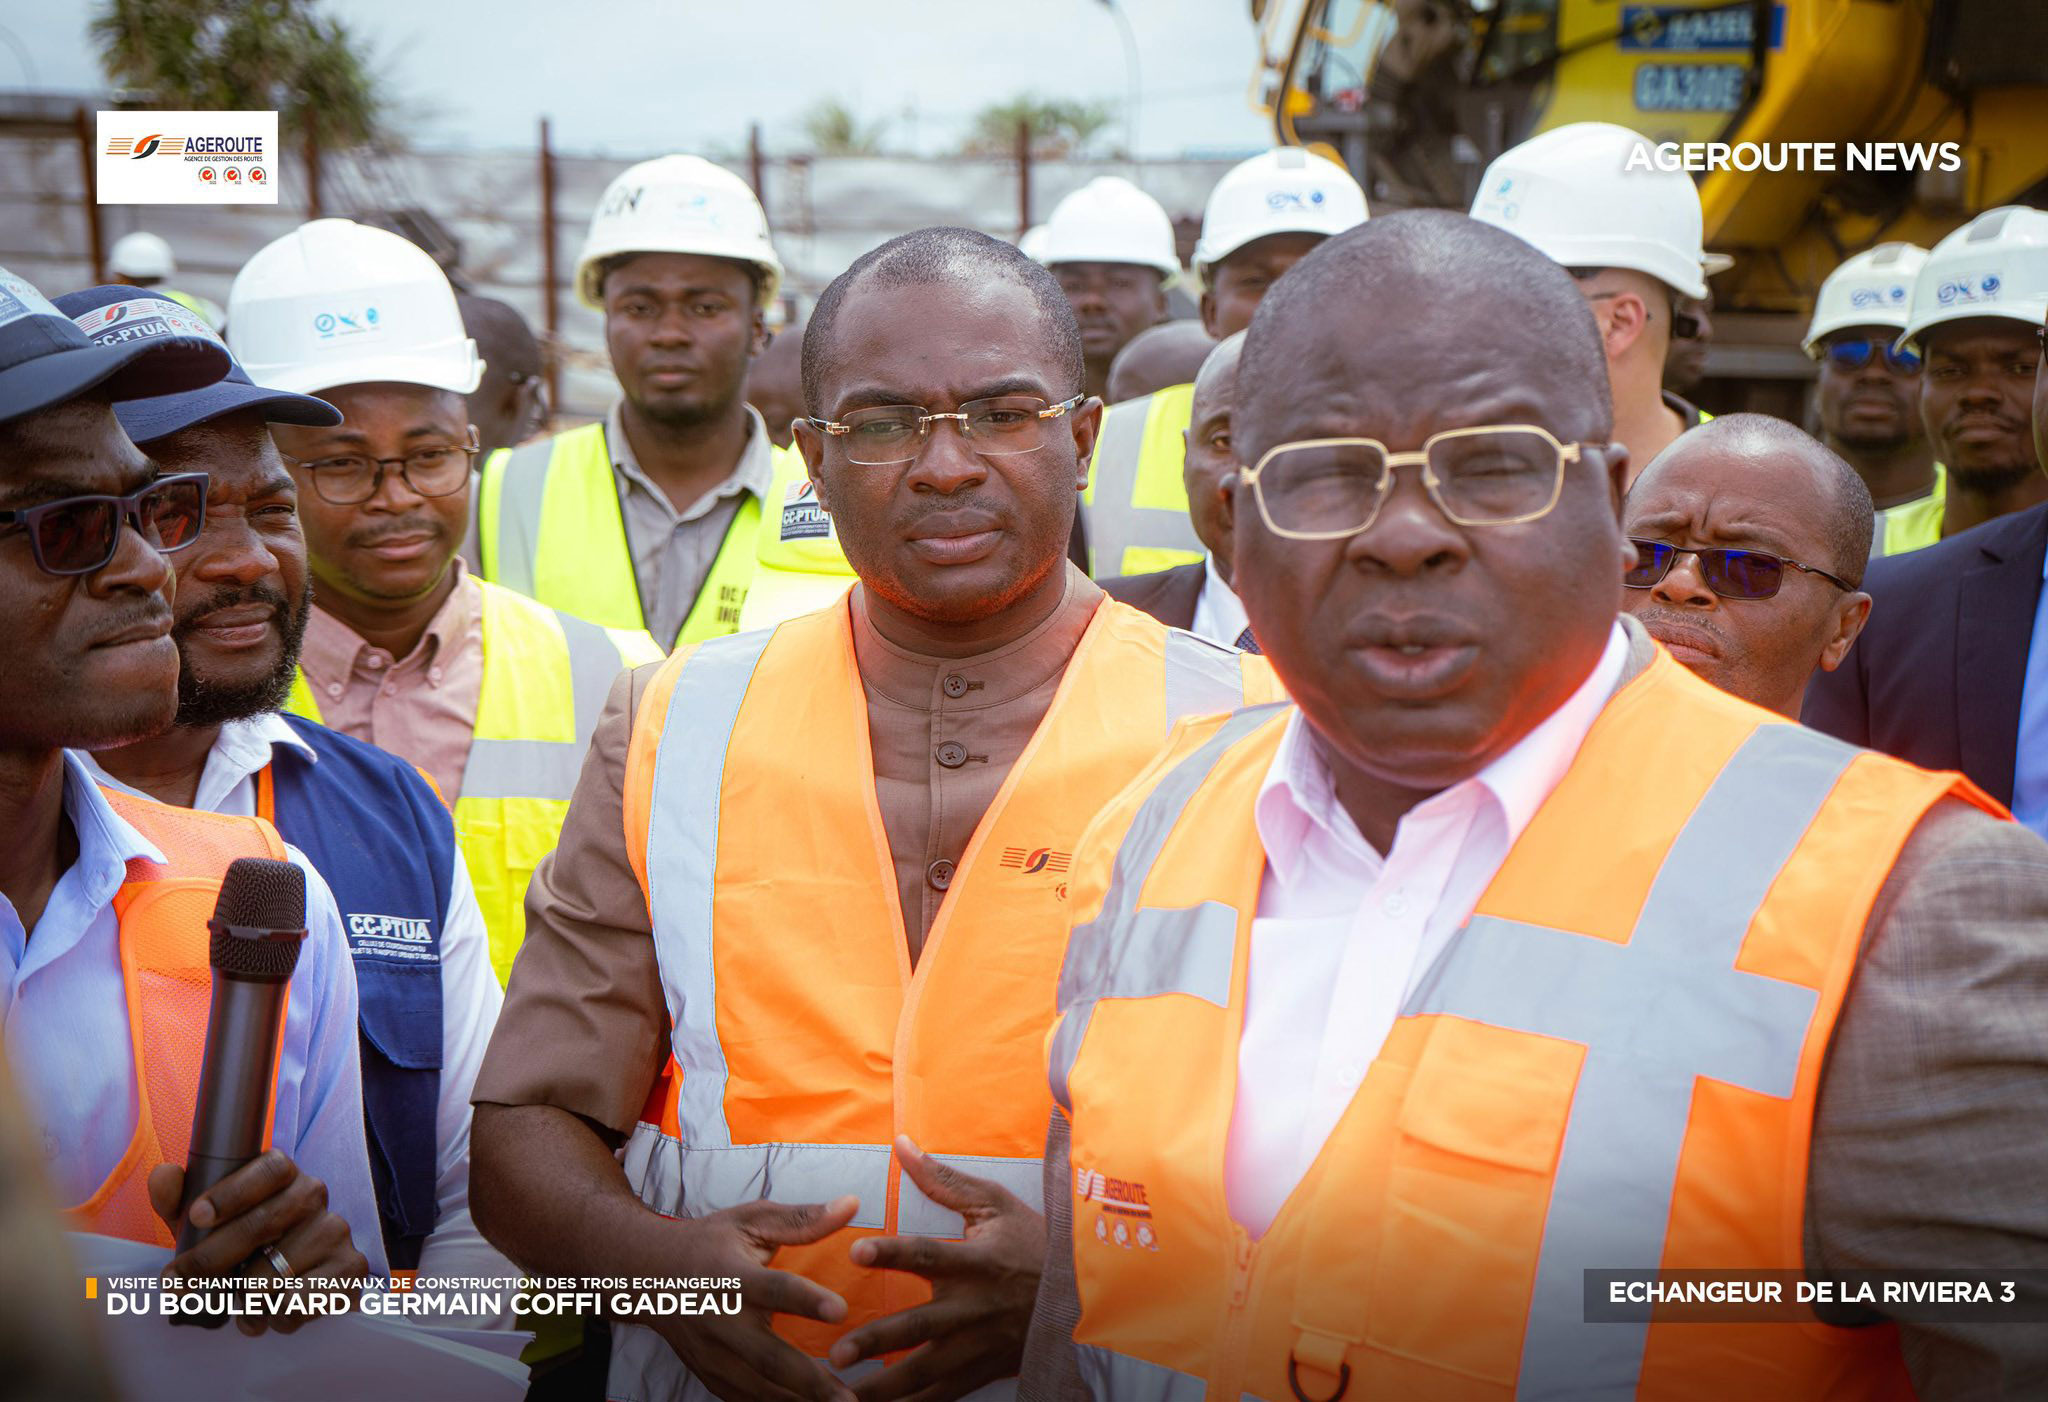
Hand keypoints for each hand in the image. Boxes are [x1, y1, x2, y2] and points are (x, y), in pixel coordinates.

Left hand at [148, 1150, 367, 1335]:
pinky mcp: (351, 1267)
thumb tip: (164, 1176)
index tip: (196, 1217)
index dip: (232, 1191)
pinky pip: (303, 1299)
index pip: (269, 1168)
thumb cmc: (241, 1245)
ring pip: (276, 1271)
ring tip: (236, 1308)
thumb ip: (178, 1199)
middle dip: (211, 1259)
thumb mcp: (205, 1223)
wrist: (293, 1279)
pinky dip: (277, 1316)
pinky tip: (271, 1314)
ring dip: (243, 1299)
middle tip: (178, 1283)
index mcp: (284, 1174)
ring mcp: (336, 1230)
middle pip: (262, 1223)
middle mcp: (314, 1195)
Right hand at [651, 1195, 862, 1401]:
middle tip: (849, 1397)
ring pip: (759, 1389)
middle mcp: (720, 1321)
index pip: (774, 1288)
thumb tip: (852, 1204)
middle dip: (810, 1380)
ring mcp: (713, 1356)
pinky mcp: (711, 1377)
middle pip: (768, 1356)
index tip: (841, 1310)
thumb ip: (802, 1218)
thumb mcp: (749, 1220)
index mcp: (732, 1276)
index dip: (806, 1300)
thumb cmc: (707, 1243)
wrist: (647, 1278)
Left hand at [831, 1137, 1045, 1401]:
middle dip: (878, 1342)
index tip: (856, 1252)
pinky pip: (944, 1397)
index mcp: (977, 1262)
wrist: (1082, 1295)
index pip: (928, 1255)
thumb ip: (943, 1179)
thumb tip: (901, 1145)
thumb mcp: (995, 1203)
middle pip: (920, 1328)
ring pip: (927, 1372)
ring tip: (844, 1395)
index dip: (893, 1253)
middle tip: (837, 1354)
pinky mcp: (982, 1371)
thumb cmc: (1033, 1241)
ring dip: (885, 1387)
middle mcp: (975, 1308)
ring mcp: (979, 1346)